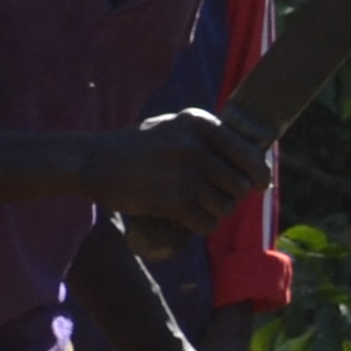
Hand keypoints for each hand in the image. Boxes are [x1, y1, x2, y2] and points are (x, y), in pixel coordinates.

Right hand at [93, 106, 269, 234]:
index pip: (250, 155)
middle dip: (232, 195)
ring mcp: (185, 174)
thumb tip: (250, 154)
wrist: (91, 162)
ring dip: (216, 212)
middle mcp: (197, 147)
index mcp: (201, 124)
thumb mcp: (171, 127)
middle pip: (240, 184)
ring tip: (199, 208)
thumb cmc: (133, 147)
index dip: (259, 174)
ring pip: (226, 206)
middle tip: (215, 197)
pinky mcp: (172, 201)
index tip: (258, 185)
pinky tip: (191, 221)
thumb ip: (205, 135)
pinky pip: (207, 223)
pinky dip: (202, 225)